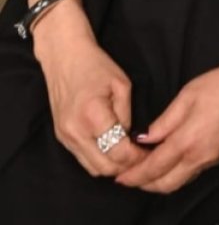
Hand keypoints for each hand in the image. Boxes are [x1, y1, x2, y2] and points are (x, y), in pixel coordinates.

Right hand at [32, 0, 148, 176]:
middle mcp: (76, 132)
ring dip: (112, 166)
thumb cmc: (96, 65)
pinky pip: (82, 159)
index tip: (150, 154)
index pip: (118, 152)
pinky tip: (111, 149)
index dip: (137, 157)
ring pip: (93, 168)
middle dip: (126, 166)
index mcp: (93, 116)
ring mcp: (66, 137)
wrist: (64, 57)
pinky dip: (98, 158)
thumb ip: (127, 115)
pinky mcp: (61, 138)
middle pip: (105, 168)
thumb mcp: (122, 84)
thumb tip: (129, 138)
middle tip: (142, 157)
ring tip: (128, 155)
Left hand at [116, 0, 218, 193]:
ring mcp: (212, 159)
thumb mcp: (188, 95)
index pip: (153, 169)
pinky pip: (192, 173)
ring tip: (146, 170)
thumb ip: (165, 120)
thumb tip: (145, 139)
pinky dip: (176, 173)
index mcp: (187, 142)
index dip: (134, 176)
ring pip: (180, 181)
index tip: (119, 178)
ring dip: (160, 181)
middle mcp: (199, 158)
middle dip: (144, 185)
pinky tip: (171, 159)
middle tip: (128, 176)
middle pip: (165, 185)